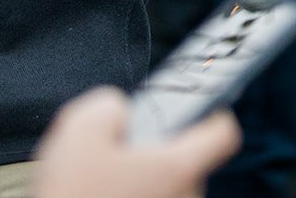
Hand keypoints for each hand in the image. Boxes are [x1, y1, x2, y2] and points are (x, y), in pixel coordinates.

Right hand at [31, 88, 240, 197]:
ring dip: (143, 183)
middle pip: (188, 163)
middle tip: (123, 150)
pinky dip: (132, 197)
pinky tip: (101, 197)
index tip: (203, 109)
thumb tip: (119, 111)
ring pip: (168, 191)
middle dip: (159, 152)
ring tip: (102, 184)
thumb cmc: (71, 195)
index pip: (224, 135)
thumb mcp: (80, 130)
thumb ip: (110, 106)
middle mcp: (185, 197)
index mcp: (178, 167)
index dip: (216, 115)